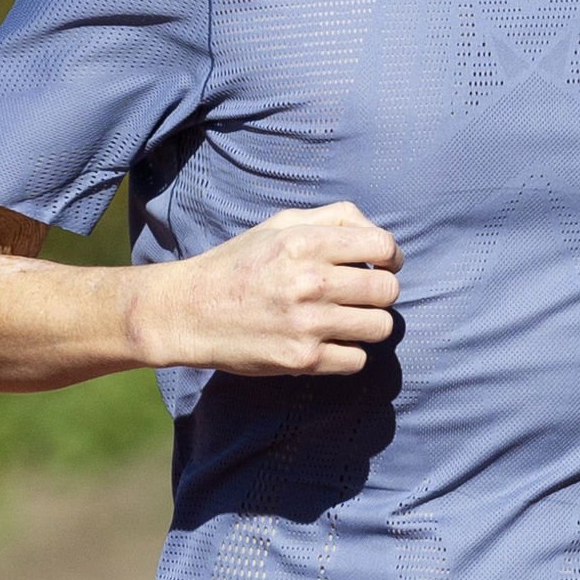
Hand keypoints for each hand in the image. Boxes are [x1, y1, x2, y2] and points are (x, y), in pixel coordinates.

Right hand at [133, 202, 403, 376]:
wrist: (187, 312)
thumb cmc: (240, 264)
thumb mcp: (281, 225)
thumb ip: (333, 218)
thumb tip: (380, 237)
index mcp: (305, 242)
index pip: (384, 246)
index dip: (391, 257)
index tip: (382, 265)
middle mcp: (310, 281)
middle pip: (388, 290)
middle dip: (381, 292)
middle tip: (360, 295)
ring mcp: (307, 323)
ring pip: (381, 327)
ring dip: (369, 324)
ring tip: (347, 320)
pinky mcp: (301, 359)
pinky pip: (357, 360)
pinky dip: (349, 353)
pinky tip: (329, 342)